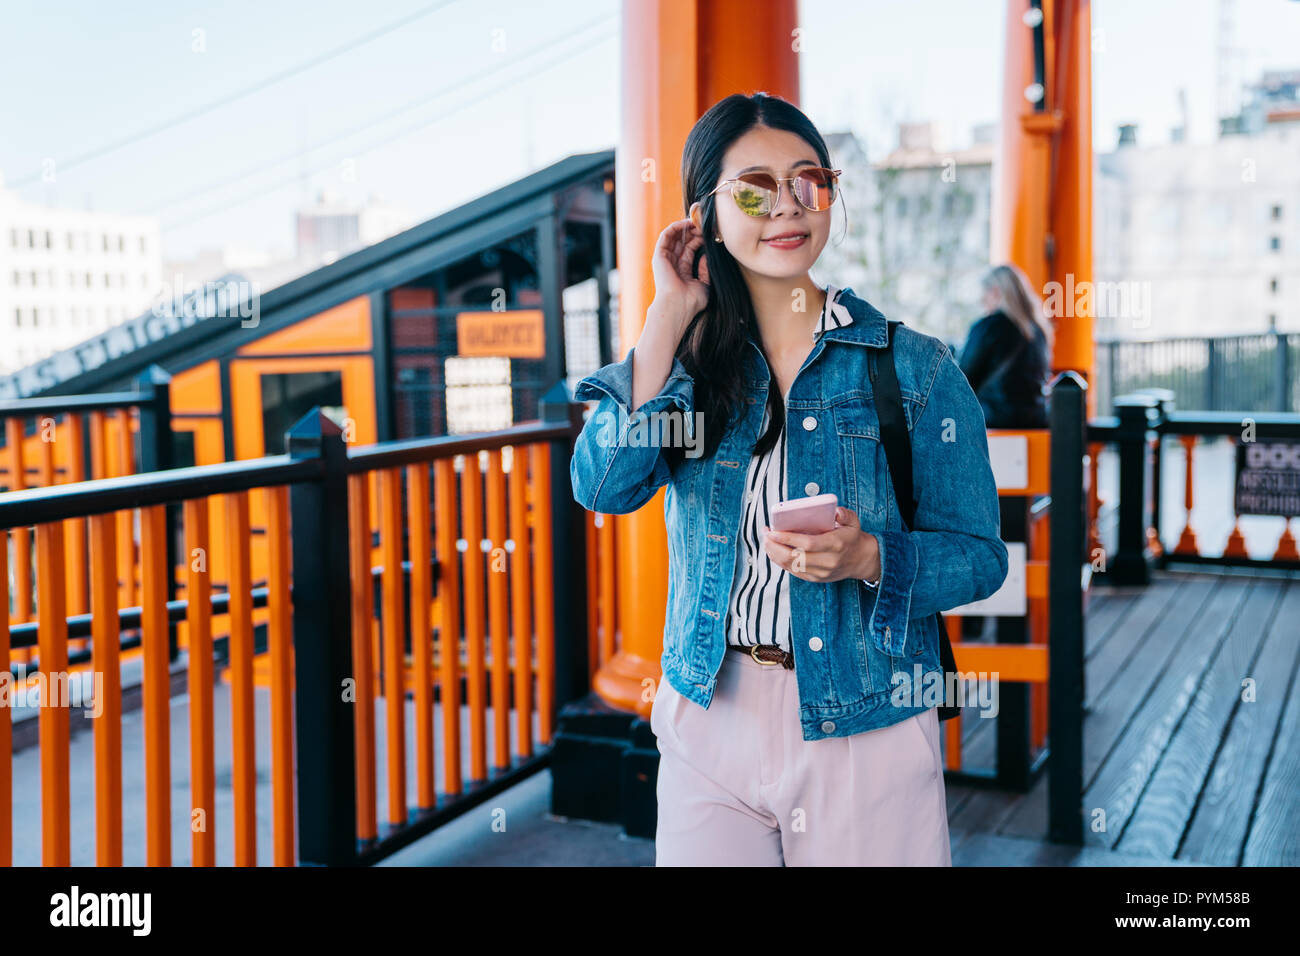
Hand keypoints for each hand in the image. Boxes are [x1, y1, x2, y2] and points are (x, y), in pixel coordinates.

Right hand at [650, 218, 710, 325]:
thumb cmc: (691, 301)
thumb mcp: (704, 284)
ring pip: (675, 237)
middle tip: (705, 224)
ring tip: (697, 221)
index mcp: (682, 271)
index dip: (700, 239)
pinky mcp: (659, 255)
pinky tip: (686, 223)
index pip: (690, 249)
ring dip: (685, 227)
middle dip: (694, 231)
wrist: (678, 306)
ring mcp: (665, 259)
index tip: (711, 233)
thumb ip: (705, 270)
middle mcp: (673, 264)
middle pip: (683, 241)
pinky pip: (666, 236)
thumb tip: (706, 255)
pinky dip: (675, 227)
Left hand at [762, 506, 880, 583]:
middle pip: (795, 557)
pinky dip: (779, 561)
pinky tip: (773, 551)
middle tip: (766, 533)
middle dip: (775, 545)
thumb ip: (845, 515)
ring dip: (774, 553)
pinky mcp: (815, 578)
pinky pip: (793, 572)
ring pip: (791, 566)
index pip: (808, 544)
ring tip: (766, 541)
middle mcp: (828, 561)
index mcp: (835, 545)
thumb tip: (836, 511)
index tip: (773, 531)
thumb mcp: (853, 522)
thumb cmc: (852, 537)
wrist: (860, 560)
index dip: (788, 538)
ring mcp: (821, 573)